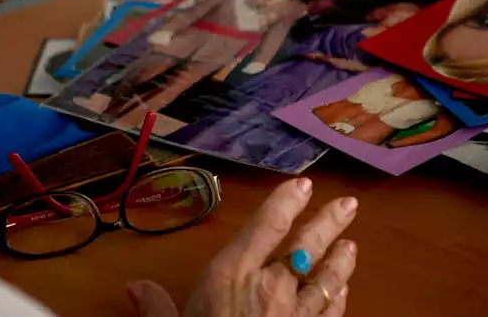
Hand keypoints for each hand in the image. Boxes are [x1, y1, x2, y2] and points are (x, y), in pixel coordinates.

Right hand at [126, 178, 356, 316]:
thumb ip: (158, 307)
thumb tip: (135, 287)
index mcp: (235, 273)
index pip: (267, 226)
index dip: (287, 202)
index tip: (305, 184)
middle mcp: (271, 285)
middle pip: (306, 246)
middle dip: (329, 223)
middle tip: (349, 205)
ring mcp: (296, 314)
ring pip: (326, 279)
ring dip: (340, 261)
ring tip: (352, 244)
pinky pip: (330, 314)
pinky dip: (338, 300)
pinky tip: (344, 291)